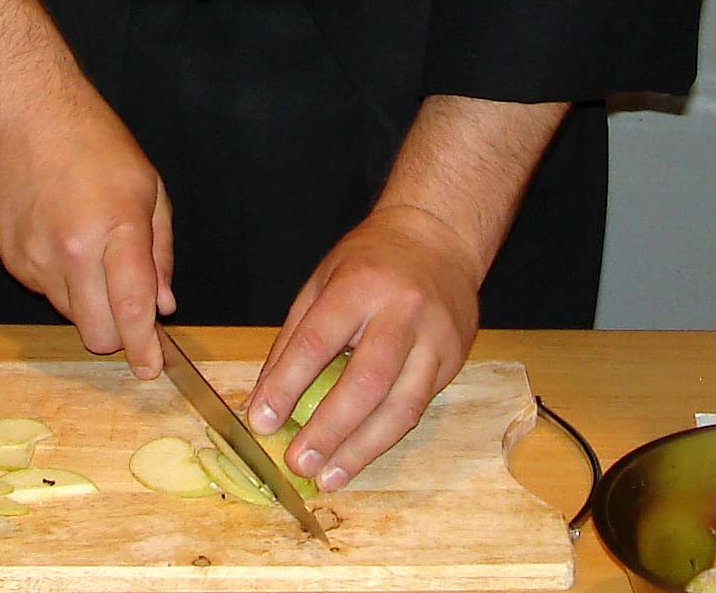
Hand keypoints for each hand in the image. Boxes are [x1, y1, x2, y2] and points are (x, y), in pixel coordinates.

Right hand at [0, 89, 176, 377]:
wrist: (28, 117)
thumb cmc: (95, 145)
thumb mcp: (149, 189)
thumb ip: (160, 252)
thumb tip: (163, 305)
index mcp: (117, 229)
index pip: (132, 309)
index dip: (144, 348)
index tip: (151, 368)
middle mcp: (73, 250)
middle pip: (96, 332)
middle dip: (116, 334)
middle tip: (125, 311)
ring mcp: (36, 257)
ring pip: (68, 316)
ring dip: (86, 303)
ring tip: (89, 253)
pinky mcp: (10, 259)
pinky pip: (42, 292)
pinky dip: (58, 282)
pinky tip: (61, 240)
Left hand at [245, 204, 484, 491]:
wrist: (440, 239)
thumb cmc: (372, 261)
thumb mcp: (322, 281)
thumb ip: (293, 340)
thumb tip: (264, 399)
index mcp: (360, 284)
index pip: (317, 341)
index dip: (286, 385)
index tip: (261, 421)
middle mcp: (403, 311)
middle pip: (366, 381)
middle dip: (329, 429)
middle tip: (299, 463)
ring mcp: (435, 338)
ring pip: (400, 407)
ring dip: (361, 450)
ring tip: (329, 476)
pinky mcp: (453, 360)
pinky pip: (417, 408)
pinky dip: (384, 438)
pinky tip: (358, 456)